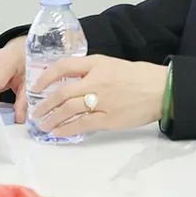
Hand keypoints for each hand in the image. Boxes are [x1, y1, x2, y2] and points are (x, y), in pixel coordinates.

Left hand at [27, 53, 168, 139]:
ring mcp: (102, 101)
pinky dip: (67, 129)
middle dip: (45, 104)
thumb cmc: (137, 76)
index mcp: (97, 63)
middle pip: (63, 92)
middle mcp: (96, 80)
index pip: (64, 66)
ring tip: (43, 125)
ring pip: (69, 110)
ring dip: (52, 118)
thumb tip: (71, 83)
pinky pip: (82, 125)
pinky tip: (58, 133)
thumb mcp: (112, 65)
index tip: (36, 86)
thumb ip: (91, 72)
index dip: (46, 76)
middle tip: (36, 113)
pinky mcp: (108, 119)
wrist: (160, 89)